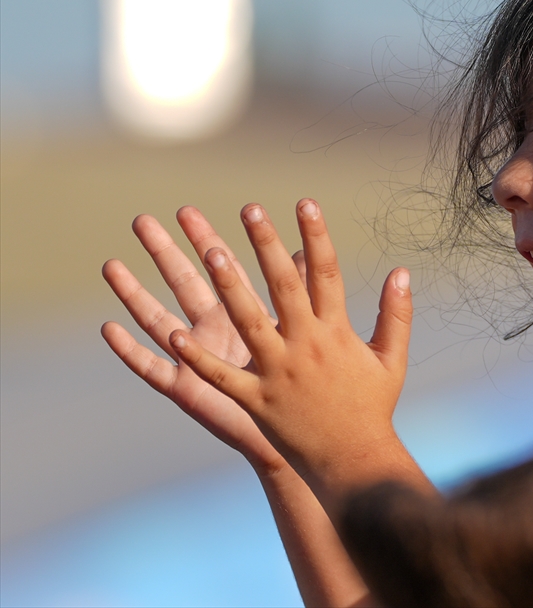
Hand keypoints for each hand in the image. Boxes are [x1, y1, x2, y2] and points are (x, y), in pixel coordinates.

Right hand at [102, 207, 285, 473]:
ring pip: (159, 318)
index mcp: (244, 313)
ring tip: (111, 265)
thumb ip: (305, 290)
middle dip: (164, 252)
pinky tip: (109, 329)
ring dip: (135, 294)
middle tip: (142, 220)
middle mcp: (215, 329)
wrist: (297, 431)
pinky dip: (130, 351)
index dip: (204, 239)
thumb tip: (313, 250)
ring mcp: (196, 357)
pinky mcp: (186, 388)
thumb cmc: (302, 381)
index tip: (186, 210)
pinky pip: (152, 368)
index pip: (221, 267)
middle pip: (184, 283)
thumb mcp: (304, 330)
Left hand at [168, 200, 416, 503]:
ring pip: (250, 322)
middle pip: (284, 287)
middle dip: (266, 246)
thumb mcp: (391, 358)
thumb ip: (396, 313)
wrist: (354, 461)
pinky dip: (198, 357)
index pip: (327, 274)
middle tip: (250, 210)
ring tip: (212, 252)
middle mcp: (307, 346)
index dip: (317, 236)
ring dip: (230, 287)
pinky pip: (223, 376)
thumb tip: (401, 271)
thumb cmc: (373, 407)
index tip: (305, 203)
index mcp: (338, 333)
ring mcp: (279, 373)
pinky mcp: (256, 401)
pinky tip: (174, 334)